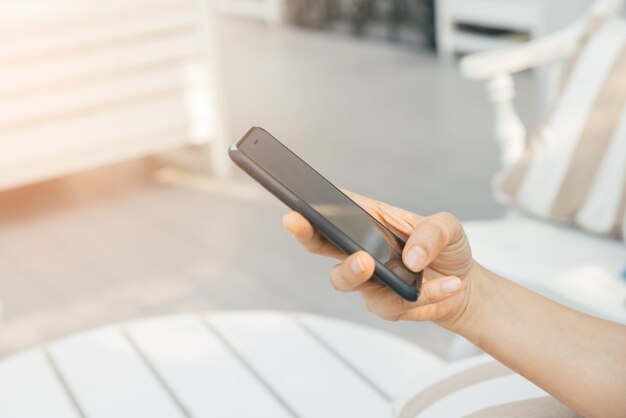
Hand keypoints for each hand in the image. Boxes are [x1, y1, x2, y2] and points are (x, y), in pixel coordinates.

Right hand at [283, 190, 477, 327]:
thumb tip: (411, 257)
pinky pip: (391, 304)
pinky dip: (425, 295)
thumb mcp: (447, 227)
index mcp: (369, 220)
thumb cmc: (446, 248)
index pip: (335, 210)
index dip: (312, 207)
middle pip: (320, 244)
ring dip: (353, 271)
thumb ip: (432, 233)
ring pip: (343, 279)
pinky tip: (448, 285)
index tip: (298, 202)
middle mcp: (360, 249)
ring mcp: (368, 279)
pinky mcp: (384, 305)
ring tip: (373, 264)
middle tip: (301, 225)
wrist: (464, 286)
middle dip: (305, 234)